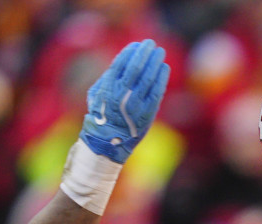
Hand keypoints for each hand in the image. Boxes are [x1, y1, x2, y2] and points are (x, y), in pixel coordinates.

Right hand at [79, 39, 170, 163]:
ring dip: (155, 62)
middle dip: (144, 52)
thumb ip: (108, 77)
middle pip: (136, 67)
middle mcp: (121, 96)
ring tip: (160, 52)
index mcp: (108, 88)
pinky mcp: (147, 114)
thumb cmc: (102, 114)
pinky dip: (161, 78)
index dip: (130, 51)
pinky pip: (157, 92)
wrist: (107, 142)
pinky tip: (164, 68)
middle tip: (151, 43)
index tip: (137, 45)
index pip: (121, 63)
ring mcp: (135, 105)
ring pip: (148, 78)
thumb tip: (124, 58)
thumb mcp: (97, 94)